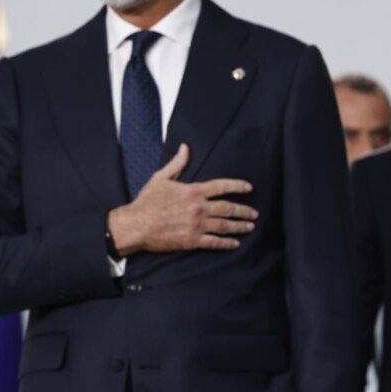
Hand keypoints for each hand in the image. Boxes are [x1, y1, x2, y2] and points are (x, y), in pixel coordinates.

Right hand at [107, 144, 257, 255]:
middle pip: (228, 208)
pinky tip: (235, 244)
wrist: (136, 225)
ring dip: (240, 226)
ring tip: (250, 227)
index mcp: (193, 191)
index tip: (249, 188)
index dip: (238, 186)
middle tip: (254, 213)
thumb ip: (177, 164)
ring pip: (225, 225)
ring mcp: (196, 225)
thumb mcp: (160, 178)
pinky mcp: (192, 241)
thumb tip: (185, 148)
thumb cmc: (146, 202)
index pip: (221, 186)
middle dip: (244, 210)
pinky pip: (214, 242)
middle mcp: (198, 208)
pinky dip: (226, 243)